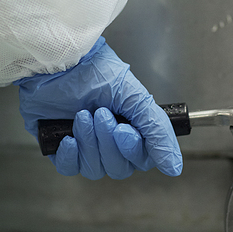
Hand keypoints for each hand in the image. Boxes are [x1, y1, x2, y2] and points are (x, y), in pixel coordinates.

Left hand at [16, 38, 182, 179]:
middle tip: (100, 113)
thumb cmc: (95, 71)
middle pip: (118, 167)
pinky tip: (68, 136)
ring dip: (90, 143)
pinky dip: (70, 155)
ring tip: (82, 115)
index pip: (141, 159)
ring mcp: (85, 144)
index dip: (133, 150)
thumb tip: (174, 167)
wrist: (58, 63)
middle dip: (108, 142)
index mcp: (131, 127)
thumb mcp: (136, 97)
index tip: (123, 130)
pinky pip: (69, 168)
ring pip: (94, 168)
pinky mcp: (59, 146)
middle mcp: (109, 139)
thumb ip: (158, 131)